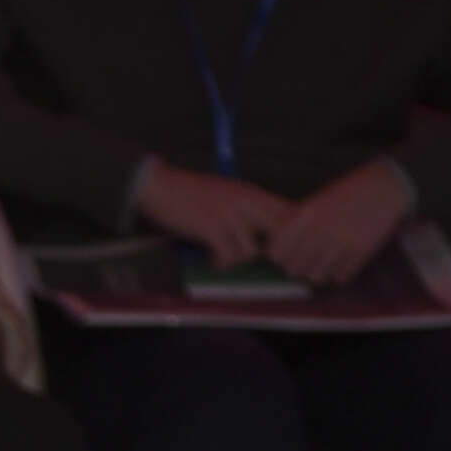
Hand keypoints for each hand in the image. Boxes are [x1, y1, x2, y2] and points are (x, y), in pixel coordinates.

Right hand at [134, 160, 291, 270]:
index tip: (275, 244)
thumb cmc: (190, 191)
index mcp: (251, 192)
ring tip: (224, 258)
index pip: (287, 212)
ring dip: (238, 260)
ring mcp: (228, 216)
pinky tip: (212, 260)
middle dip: (271, 251)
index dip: (288, 232)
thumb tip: (261, 227)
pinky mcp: (210, 229)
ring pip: (251, 250)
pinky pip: (227, 255)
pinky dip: (220, 263)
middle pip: (277, 232)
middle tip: (254, 259)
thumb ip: (246, 205)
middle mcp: (245, 202)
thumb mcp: (227, 190)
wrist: (161, 187)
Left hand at [269, 161, 412, 286]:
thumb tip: (275, 248)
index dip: (279, 254)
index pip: (276, 251)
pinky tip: (342, 262)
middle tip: (305, 260)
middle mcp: (321, 230)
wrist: (388, 186)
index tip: (285, 252)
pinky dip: (338, 273)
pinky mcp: (361, 252)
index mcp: (306, 214)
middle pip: (293, 268)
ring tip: (323, 262)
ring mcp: (341, 243)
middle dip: (297, 266)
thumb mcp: (317, 200)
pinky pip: (339, 277)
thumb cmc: (349, 192)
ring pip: (315, 277)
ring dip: (317, 272)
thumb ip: (296, 223)